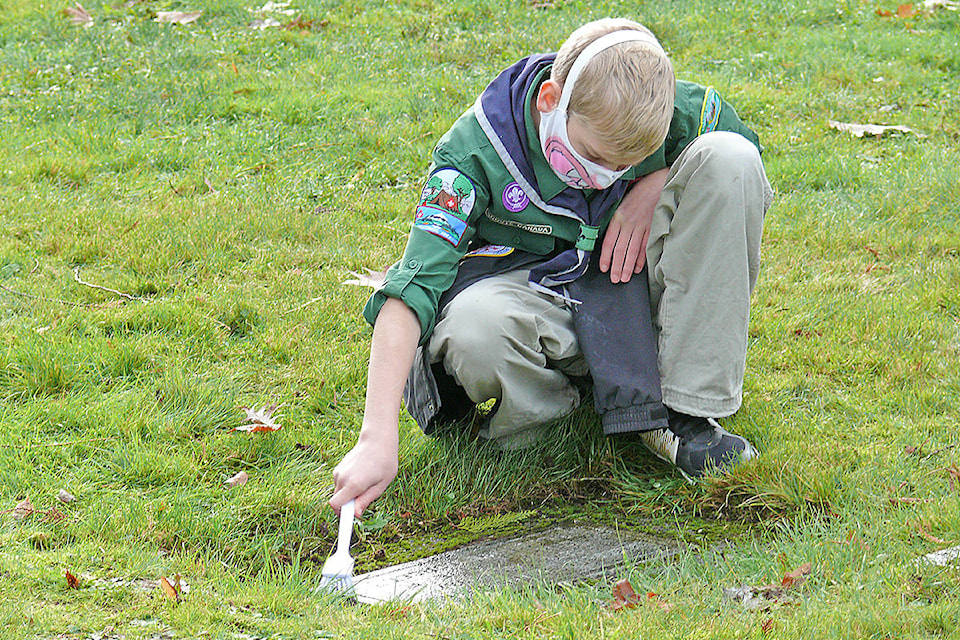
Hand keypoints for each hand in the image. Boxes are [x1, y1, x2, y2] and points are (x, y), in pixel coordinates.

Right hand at [329, 432, 398, 516]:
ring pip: (338, 494)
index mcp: (354, 483)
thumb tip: (355, 514)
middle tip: (363, 501)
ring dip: (349, 496)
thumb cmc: (385, 462)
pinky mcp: (338, 469)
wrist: (377, 439)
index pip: (336, 505)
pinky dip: (347, 487)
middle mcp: (342, 478)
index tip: (343, 530)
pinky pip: (340, 485)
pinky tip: (361, 477)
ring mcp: (338, 472)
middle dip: (348, 506)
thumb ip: (366, 500)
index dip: (339, 518)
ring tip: (366, 484)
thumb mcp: (381, 484)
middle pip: (337, 502)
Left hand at [599, 168, 668, 282]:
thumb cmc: (638, 191)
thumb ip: (615, 220)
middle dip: (617, 267)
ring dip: (628, 266)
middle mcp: (629, 223)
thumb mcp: (620, 202)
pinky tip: (637, 268)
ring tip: (625, 278)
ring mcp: (641, 226)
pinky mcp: (651, 228)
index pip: (609, 241)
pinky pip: (644, 246)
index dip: (606, 256)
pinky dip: (641, 258)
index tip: (604, 268)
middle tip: (615, 280)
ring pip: (632, 250)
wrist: (658, 183)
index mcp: (618, 217)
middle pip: (621, 249)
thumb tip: (609, 237)